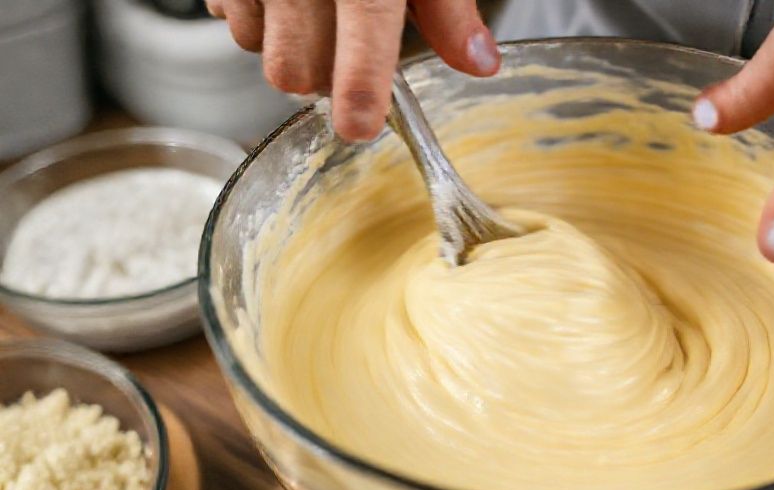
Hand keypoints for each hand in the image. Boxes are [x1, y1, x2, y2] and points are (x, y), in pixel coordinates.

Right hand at [206, 0, 499, 140]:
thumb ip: (447, 8)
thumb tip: (479, 63)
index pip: (361, 45)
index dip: (359, 93)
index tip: (361, 125)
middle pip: (296, 70)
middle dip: (322, 77)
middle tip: (347, 50)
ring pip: (258, 48)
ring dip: (286, 44)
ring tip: (313, 8)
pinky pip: (226, 16)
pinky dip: (254, 15)